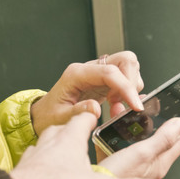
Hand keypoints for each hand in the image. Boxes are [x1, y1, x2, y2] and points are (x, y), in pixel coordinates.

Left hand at [10, 113, 175, 178]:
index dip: (95, 115)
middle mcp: (51, 141)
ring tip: (71, 158)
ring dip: (62, 147)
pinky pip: (37, 162)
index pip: (86, 116)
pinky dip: (46, 166)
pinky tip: (51, 177)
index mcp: (70, 137)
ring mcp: (35, 156)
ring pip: (50, 142)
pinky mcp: (24, 172)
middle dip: (79, 129)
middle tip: (90, 138)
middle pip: (67, 126)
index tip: (106, 117)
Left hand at [30, 51, 144, 134]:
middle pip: (125, 60)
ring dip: (130, 88)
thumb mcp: (59, 118)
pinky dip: (128, 92)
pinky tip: (116, 105)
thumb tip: (95, 109)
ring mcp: (98, 72)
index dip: (126, 87)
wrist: (45, 114)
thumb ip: (77, 112)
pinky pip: (125, 77)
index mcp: (76, 74)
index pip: (109, 72)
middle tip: (123, 105)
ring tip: (117, 107)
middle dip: (131, 83)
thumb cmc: (49, 115)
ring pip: (128, 66)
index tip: (135, 105)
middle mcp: (89, 68)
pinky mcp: (104, 80)